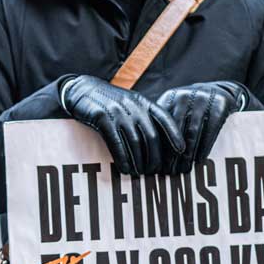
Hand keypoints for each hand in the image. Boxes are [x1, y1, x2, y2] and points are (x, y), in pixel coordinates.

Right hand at [59, 75, 183, 175]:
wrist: (82, 90)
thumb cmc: (109, 102)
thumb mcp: (130, 104)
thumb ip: (144, 118)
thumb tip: (159, 143)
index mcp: (143, 102)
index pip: (165, 118)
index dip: (175, 135)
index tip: (182, 151)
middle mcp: (133, 106)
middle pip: (152, 136)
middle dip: (156, 157)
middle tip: (155, 172)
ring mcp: (117, 111)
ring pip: (135, 142)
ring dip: (139, 162)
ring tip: (140, 174)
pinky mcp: (102, 118)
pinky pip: (116, 142)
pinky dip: (122, 158)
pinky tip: (125, 169)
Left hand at [156, 82, 247, 173]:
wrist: (219, 90)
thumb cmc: (191, 107)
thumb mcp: (175, 108)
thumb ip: (162, 125)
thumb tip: (150, 154)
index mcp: (169, 97)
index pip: (160, 125)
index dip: (158, 147)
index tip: (156, 165)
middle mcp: (184, 96)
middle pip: (175, 131)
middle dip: (172, 155)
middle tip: (169, 172)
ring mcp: (202, 100)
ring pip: (192, 133)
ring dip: (187, 155)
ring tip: (183, 170)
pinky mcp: (219, 105)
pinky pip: (209, 131)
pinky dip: (203, 147)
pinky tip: (199, 160)